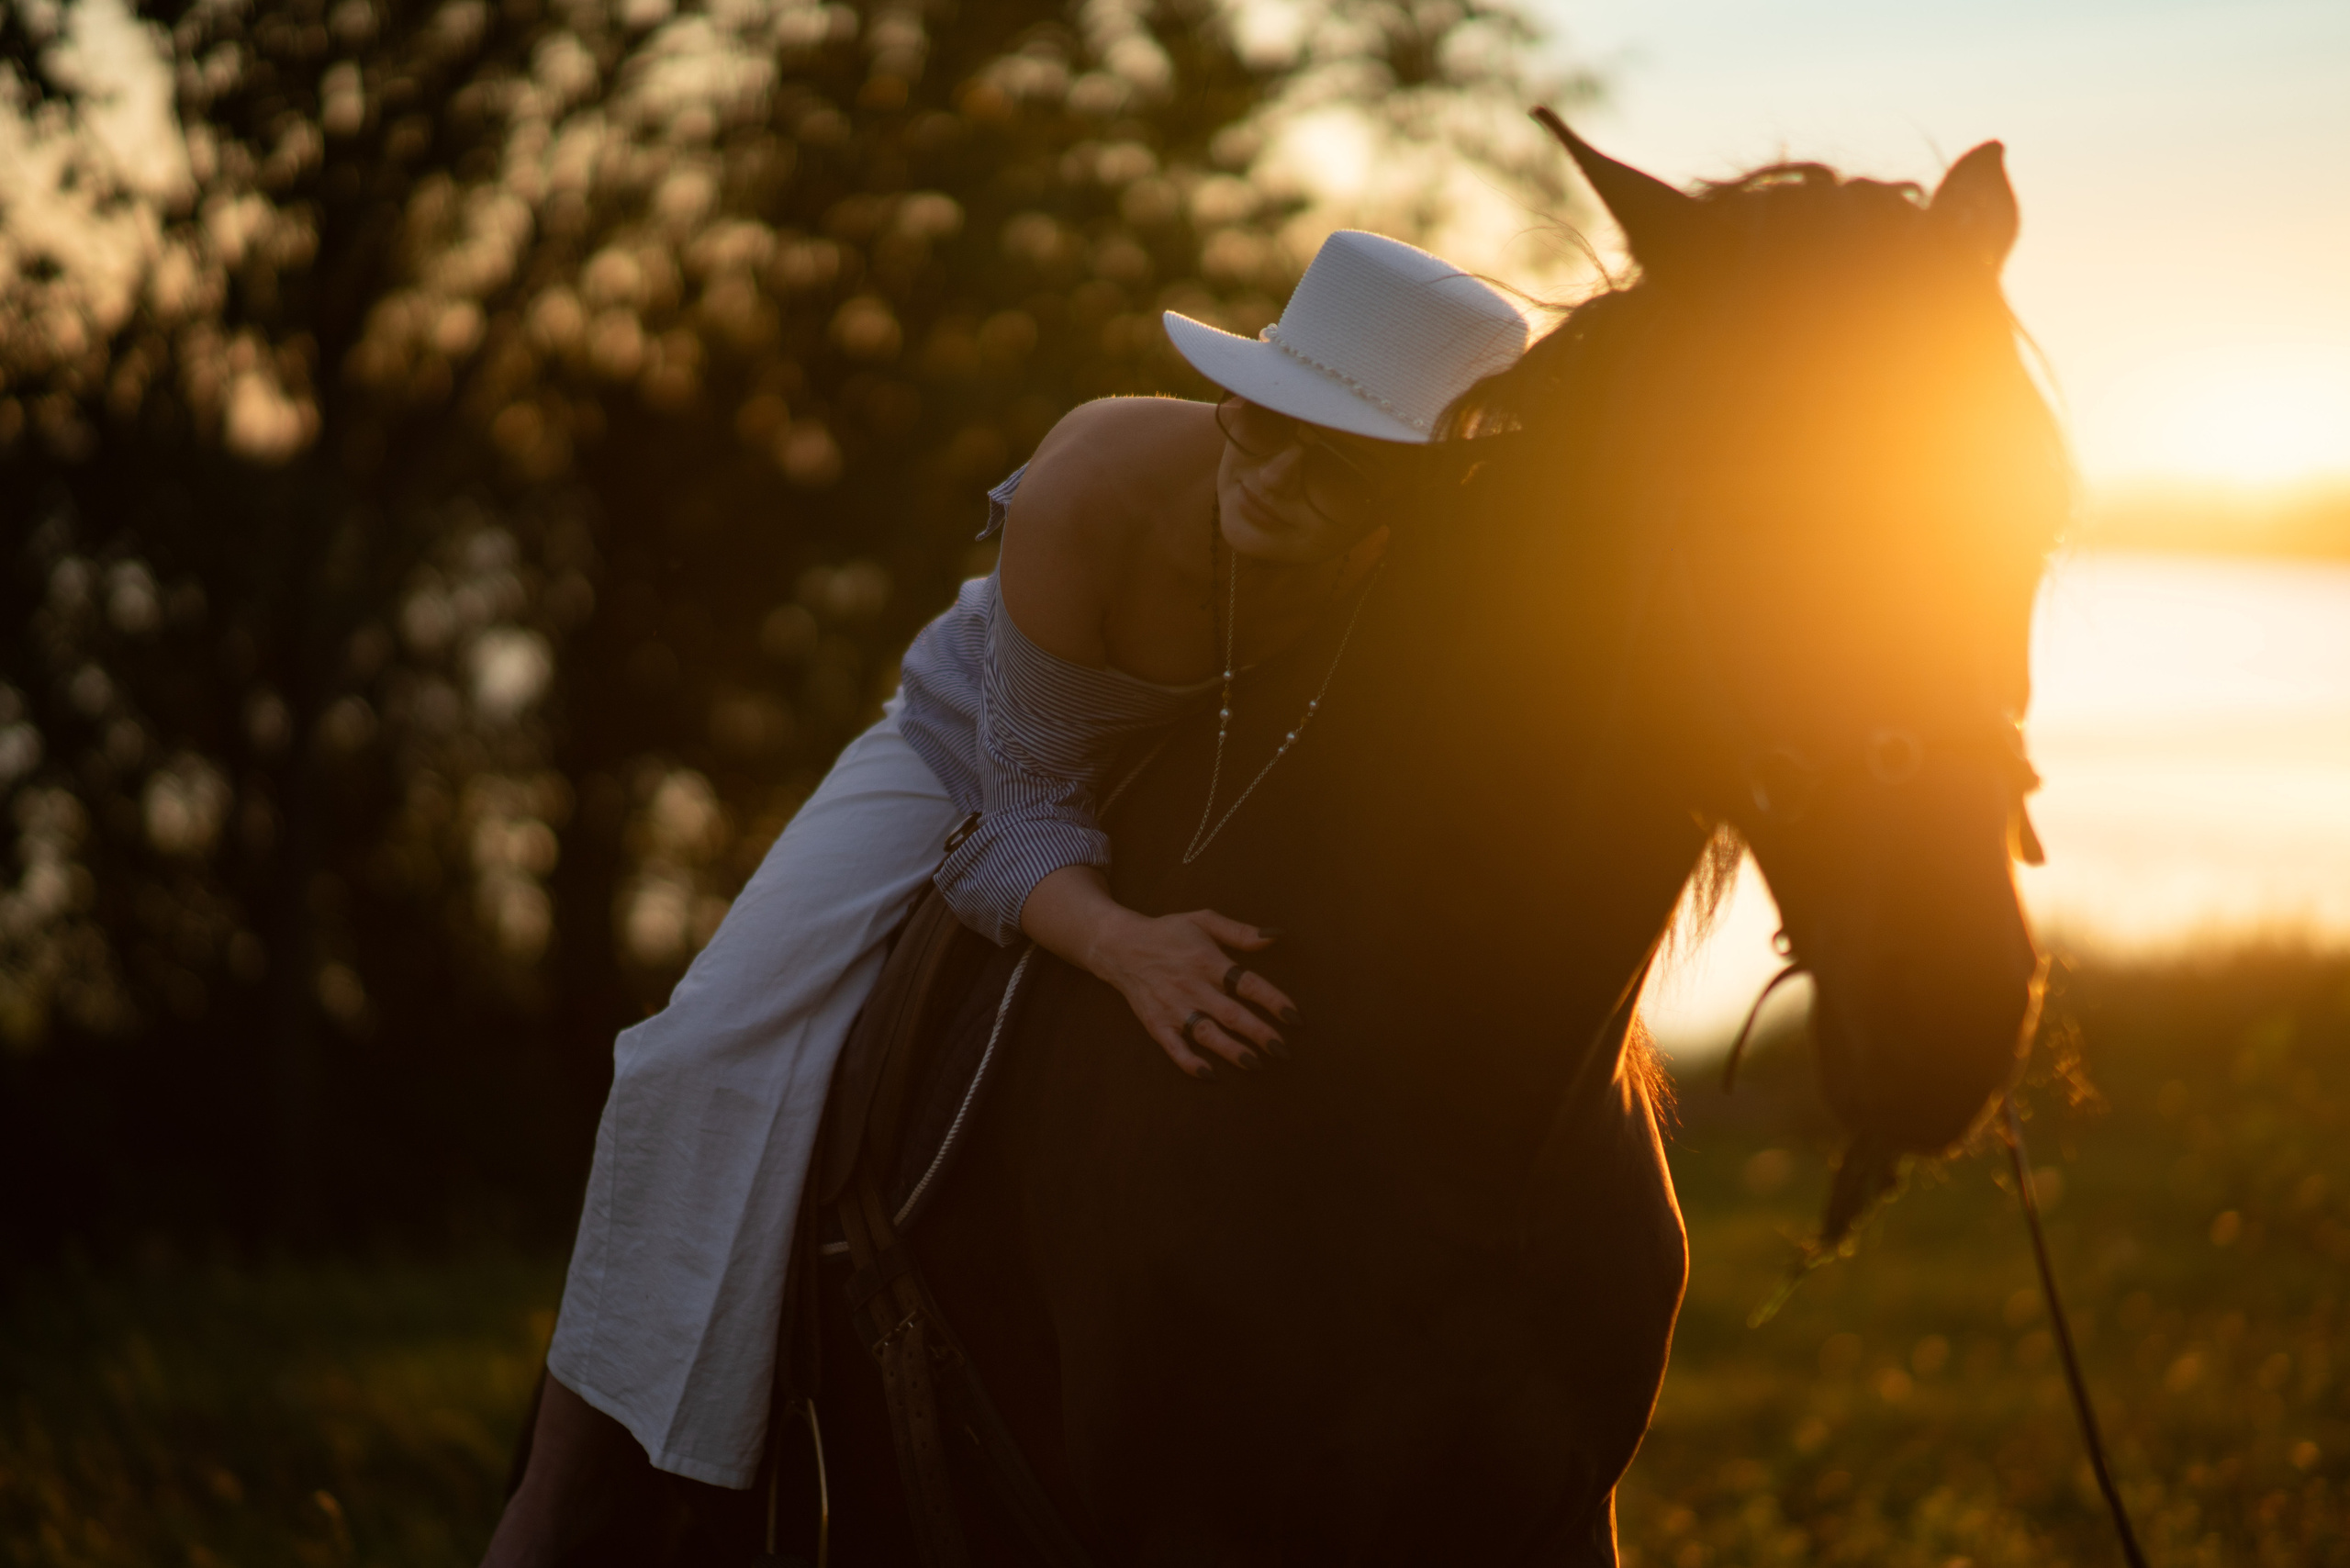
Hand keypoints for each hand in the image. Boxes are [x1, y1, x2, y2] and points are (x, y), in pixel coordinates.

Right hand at [1090, 907, 1299, 1079]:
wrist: (1119, 946)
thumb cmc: (1168, 932)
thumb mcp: (1204, 921)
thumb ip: (1241, 932)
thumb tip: (1276, 935)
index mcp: (1208, 961)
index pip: (1248, 984)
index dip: (1273, 1001)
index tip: (1295, 1017)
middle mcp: (1192, 986)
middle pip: (1231, 1014)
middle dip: (1259, 1034)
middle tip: (1284, 1051)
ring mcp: (1173, 1008)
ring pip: (1206, 1033)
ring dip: (1231, 1051)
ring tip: (1255, 1065)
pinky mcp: (1156, 1024)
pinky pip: (1174, 1048)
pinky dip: (1190, 1063)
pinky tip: (1210, 1075)